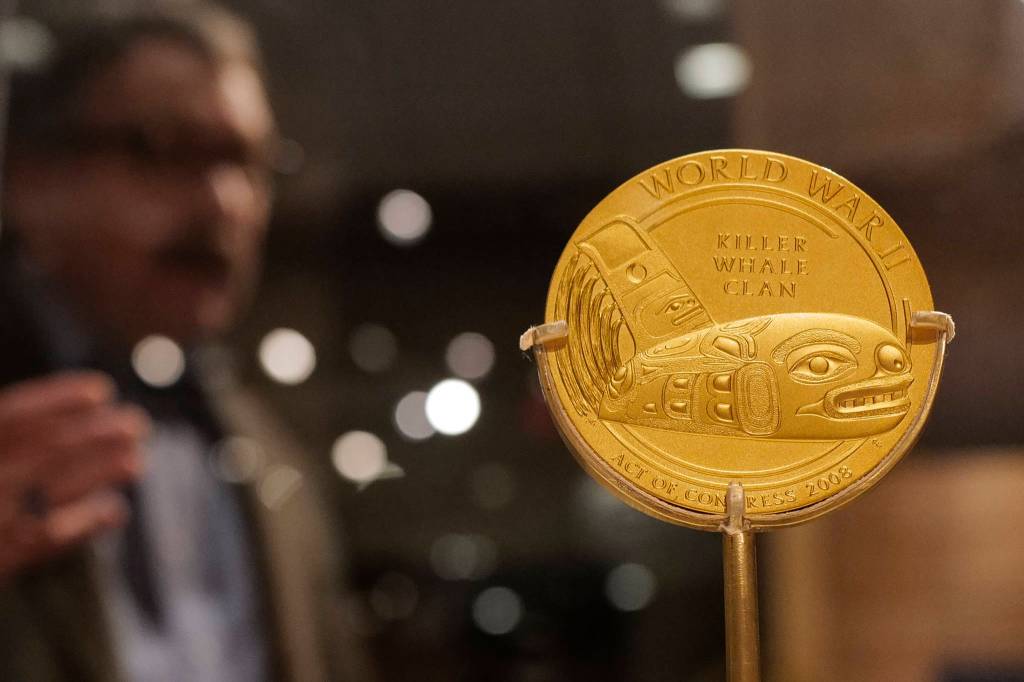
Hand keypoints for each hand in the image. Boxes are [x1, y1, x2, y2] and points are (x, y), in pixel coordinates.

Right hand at [0, 372, 148, 581]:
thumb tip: (68, 406)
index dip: (58, 399)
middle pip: (45, 450)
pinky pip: (47, 540)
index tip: (101, 390)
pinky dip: (85, 524)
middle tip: (136, 424)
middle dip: (97, 434)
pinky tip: (115, 510)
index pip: (12, 416)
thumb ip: (6, 433)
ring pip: (53, 491)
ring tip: (136, 461)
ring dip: (100, 473)